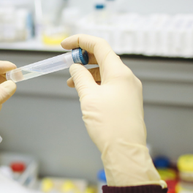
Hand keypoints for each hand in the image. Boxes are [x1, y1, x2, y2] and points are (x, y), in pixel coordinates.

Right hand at [62, 34, 163, 187]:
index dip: (80, 41)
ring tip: (71, 82)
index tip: (64, 45)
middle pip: (104, 58)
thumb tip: (75, 68)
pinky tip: (84, 92)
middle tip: (66, 63)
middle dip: (83, 57)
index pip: (99, 46)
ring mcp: (129, 90)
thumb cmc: (109, 125)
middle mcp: (127, 78)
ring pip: (106, 72)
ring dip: (88, 72)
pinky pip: (110, 85)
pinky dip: (95, 84)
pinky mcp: (127, 101)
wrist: (125, 151)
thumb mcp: (88, 97)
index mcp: (119, 72)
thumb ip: (80, 78)